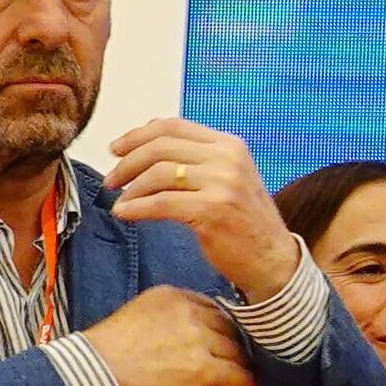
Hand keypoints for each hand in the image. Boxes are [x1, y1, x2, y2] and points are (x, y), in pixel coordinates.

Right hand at [79, 285, 258, 385]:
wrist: (96, 372)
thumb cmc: (109, 348)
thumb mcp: (138, 313)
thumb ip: (168, 315)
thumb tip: (193, 330)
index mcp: (172, 296)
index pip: (211, 306)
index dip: (223, 323)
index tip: (230, 334)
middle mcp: (189, 313)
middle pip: (226, 327)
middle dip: (236, 341)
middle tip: (245, 353)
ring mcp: (197, 340)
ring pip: (234, 350)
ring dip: (243, 361)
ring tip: (250, 369)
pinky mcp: (201, 368)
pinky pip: (235, 373)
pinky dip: (247, 380)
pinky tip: (253, 385)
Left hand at [103, 119, 299, 299]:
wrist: (273, 259)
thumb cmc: (246, 222)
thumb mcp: (228, 178)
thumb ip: (197, 160)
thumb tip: (148, 146)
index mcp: (230, 145)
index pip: (174, 126)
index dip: (138, 135)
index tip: (117, 149)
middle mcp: (227, 159)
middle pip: (161, 146)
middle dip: (127, 162)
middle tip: (112, 179)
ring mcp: (222, 184)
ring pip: (158, 173)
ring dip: (130, 188)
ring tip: (119, 201)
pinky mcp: (212, 211)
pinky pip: (160, 203)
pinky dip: (136, 208)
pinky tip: (125, 213)